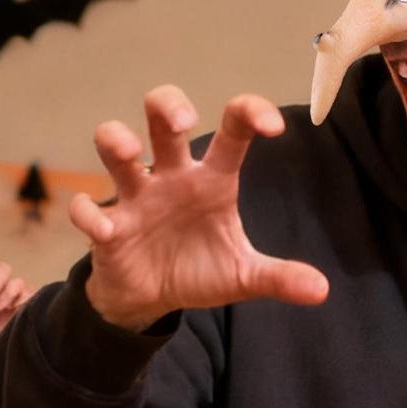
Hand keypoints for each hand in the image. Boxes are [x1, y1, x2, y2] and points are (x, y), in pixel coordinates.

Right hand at [71, 86, 328, 331]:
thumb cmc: (197, 271)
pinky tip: (106, 232)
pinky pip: (85, 209)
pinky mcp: (106, 227)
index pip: (231, 130)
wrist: (151, 301)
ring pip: (113, 145)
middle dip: (167, 106)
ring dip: (116, 140)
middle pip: (160, 115)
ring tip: (130, 153)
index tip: (273, 126)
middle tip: (183, 125)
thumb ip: (277, 277)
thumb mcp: (241, 276)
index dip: (250, 114)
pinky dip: (89, 216)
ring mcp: (134, 198)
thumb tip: (321, 290)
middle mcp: (170, 177)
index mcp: (210, 179)